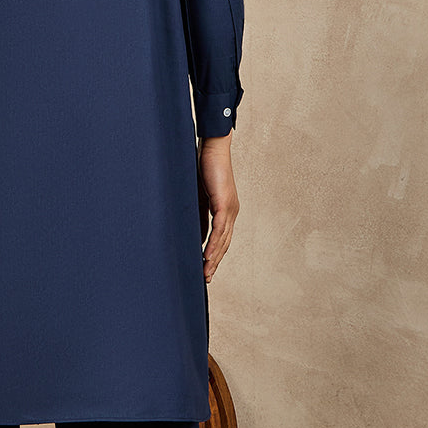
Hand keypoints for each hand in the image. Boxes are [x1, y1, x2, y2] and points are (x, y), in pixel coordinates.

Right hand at [197, 133, 238, 280]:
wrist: (212, 148)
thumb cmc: (204, 168)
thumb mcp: (199, 196)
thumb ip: (199, 214)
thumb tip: (196, 232)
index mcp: (226, 210)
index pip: (222, 238)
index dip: (214, 255)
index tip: (206, 269)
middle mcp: (232, 212)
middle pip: (224, 244)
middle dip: (214, 262)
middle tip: (206, 279)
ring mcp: (230, 208)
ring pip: (223, 240)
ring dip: (213, 258)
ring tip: (205, 273)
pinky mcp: (224, 204)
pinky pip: (219, 230)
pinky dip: (213, 244)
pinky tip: (206, 256)